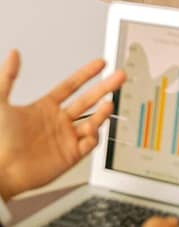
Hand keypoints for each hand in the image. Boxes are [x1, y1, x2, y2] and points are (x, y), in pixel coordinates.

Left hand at [0, 50, 125, 200]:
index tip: (101, 63)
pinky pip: (89, 145)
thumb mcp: (0, 102)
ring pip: (92, 121)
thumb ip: (8, 76)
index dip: (86, 74)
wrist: (0, 171)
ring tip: (108, 104)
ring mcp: (65, 139)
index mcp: (44, 108)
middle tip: (119, 76)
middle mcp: (57, 122)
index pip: (71, 86)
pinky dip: (94, 137)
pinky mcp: (69, 156)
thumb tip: (13, 55)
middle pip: (88, 100)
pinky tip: (92, 131)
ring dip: (102, 113)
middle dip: (105, 87)